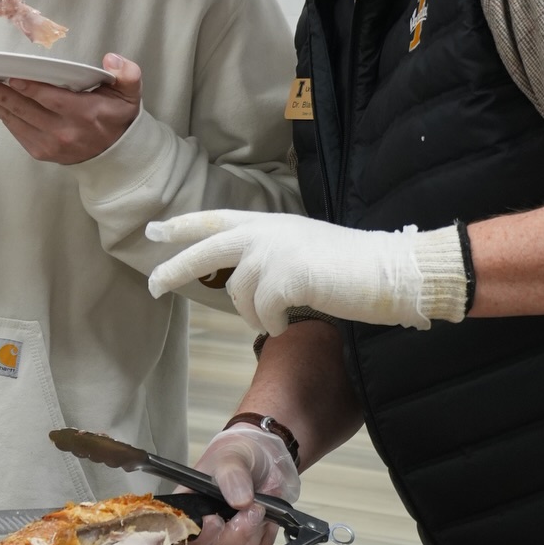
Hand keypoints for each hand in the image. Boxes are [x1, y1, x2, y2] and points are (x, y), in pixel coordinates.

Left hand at [0, 54, 141, 164]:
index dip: (29, 88)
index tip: (9, 76)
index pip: (50, 99)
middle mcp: (62, 132)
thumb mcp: (130, 95)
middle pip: (21, 108)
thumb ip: (127, 74)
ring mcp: (47, 144)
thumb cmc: (117, 119)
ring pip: (12, 118)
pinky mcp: (38, 151)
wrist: (114, 158)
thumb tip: (111, 59)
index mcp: (83, 114)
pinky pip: (14, 128)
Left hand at [146, 210, 465, 334]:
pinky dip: (274, 324)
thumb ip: (272, 257)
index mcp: (272, 223)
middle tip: (152, 285)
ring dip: (253, 314)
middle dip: (175, 268)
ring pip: (239, 294)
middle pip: (207, 250)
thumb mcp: (305, 251)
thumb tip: (244, 281)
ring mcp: (275, 252)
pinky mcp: (285, 277)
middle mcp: (268, 232)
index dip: (184, 226)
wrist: (390, 272)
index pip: (218, 220)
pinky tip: (291, 323)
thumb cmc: (354, 268)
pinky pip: (262, 313)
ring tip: (278, 318)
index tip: (154, 231)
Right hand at [186, 425, 296, 544]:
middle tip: (254, 507)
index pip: (181, 535)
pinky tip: (267, 518)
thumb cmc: (237, 455)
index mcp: (187, 507)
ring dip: (255, 534)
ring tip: (262, 507)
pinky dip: (266, 538)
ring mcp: (224, 541)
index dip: (200, 535)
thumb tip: (240, 501)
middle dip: (237, 533)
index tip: (217, 520)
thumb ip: (232, 476)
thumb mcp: (232, 457)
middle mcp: (201, 530)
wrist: (264, 460)